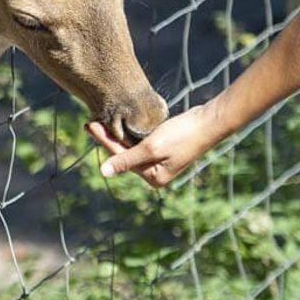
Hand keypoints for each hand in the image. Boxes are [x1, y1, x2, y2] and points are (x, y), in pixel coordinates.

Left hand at [85, 102, 225, 189]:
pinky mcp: (163, 149)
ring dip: (116, 135)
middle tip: (90, 122)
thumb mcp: (151, 148)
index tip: (89, 125)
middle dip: (108, 138)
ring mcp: (159, 161)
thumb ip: (126, 159)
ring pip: (131, 147)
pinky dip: (129, 133)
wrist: (210, 121)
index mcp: (153, 177)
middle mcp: (154, 173)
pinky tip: (118, 124)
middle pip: (124, 154)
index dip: (104, 140)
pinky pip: (140, 142)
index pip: (120, 158)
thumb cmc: (183, 135)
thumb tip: (103, 173)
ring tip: (99, 121)